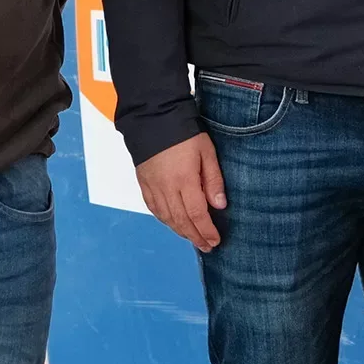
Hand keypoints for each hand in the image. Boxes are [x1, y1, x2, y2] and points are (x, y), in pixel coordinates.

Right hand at [137, 133, 226, 251]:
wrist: (153, 118)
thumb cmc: (184, 132)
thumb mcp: (206, 151)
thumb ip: (213, 180)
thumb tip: (220, 206)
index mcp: (184, 180)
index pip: (197, 214)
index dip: (206, 231)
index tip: (215, 240)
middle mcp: (166, 188)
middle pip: (181, 221)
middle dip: (195, 236)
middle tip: (207, 246)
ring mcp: (153, 187)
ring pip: (167, 218)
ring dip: (180, 231)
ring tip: (193, 238)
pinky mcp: (144, 183)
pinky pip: (154, 209)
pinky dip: (165, 220)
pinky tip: (173, 224)